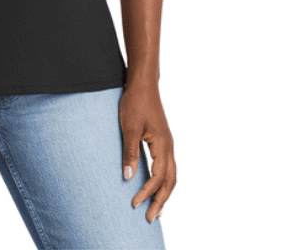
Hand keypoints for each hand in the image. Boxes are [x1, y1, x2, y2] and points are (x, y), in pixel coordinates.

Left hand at [119, 78, 176, 223]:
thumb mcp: (129, 128)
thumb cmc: (135, 102)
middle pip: (170, 182)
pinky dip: (164, 181)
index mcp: (163, 145)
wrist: (143, 83)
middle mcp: (169, 147)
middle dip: (161, 201)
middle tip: (151, 218)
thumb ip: (129, 152)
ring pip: (171, 175)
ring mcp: (167, 144)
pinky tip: (155, 185)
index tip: (134, 204)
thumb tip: (129, 177)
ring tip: (157, 209)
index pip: (157, 178)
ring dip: (164, 193)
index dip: (147, 193)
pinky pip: (168, 167)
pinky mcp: (162, 140)